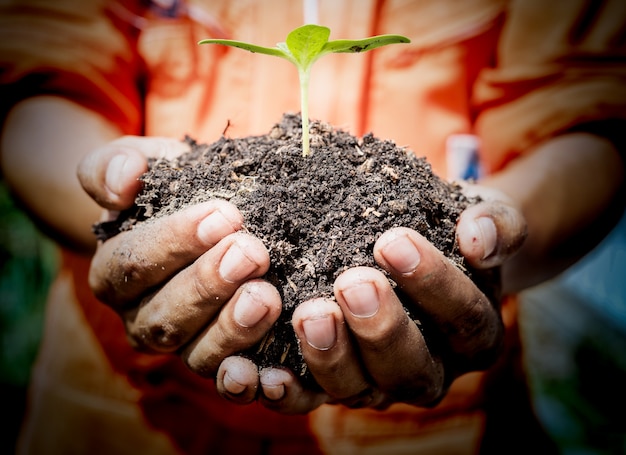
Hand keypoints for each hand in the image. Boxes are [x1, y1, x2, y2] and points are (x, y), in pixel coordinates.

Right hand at [78, 136, 282, 379]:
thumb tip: (122, 181)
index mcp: (117, 275)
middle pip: (165, 317)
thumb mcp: (149, 165)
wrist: (211, 215)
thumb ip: (118, 166)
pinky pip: (230, 385)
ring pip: (198, 355)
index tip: (224, 214)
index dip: (175, 242)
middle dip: (208, 285)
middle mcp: (143, 320)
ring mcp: (184, 347)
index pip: (133, 265)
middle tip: (252, 251)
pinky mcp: (223, 362)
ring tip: (268, 296)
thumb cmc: (176, 188)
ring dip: (233, 329)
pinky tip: (273, 372)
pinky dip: (248, 383)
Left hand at [240, 184, 526, 412]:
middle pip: (411, 367)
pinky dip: (287, 391)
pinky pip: (309, 399)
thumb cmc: (448, 230)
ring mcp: (378, 383)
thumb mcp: (481, 217)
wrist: (415, 245)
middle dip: (380, 328)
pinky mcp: (332, 385)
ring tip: (308, 313)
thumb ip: (494, 224)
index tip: (394, 240)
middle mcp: (429, 369)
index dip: (434, 284)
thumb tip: (480, 237)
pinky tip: (261, 371)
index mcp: (472, 334)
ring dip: (330, 357)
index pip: (463, 317)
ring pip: (358, 388)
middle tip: (351, 283)